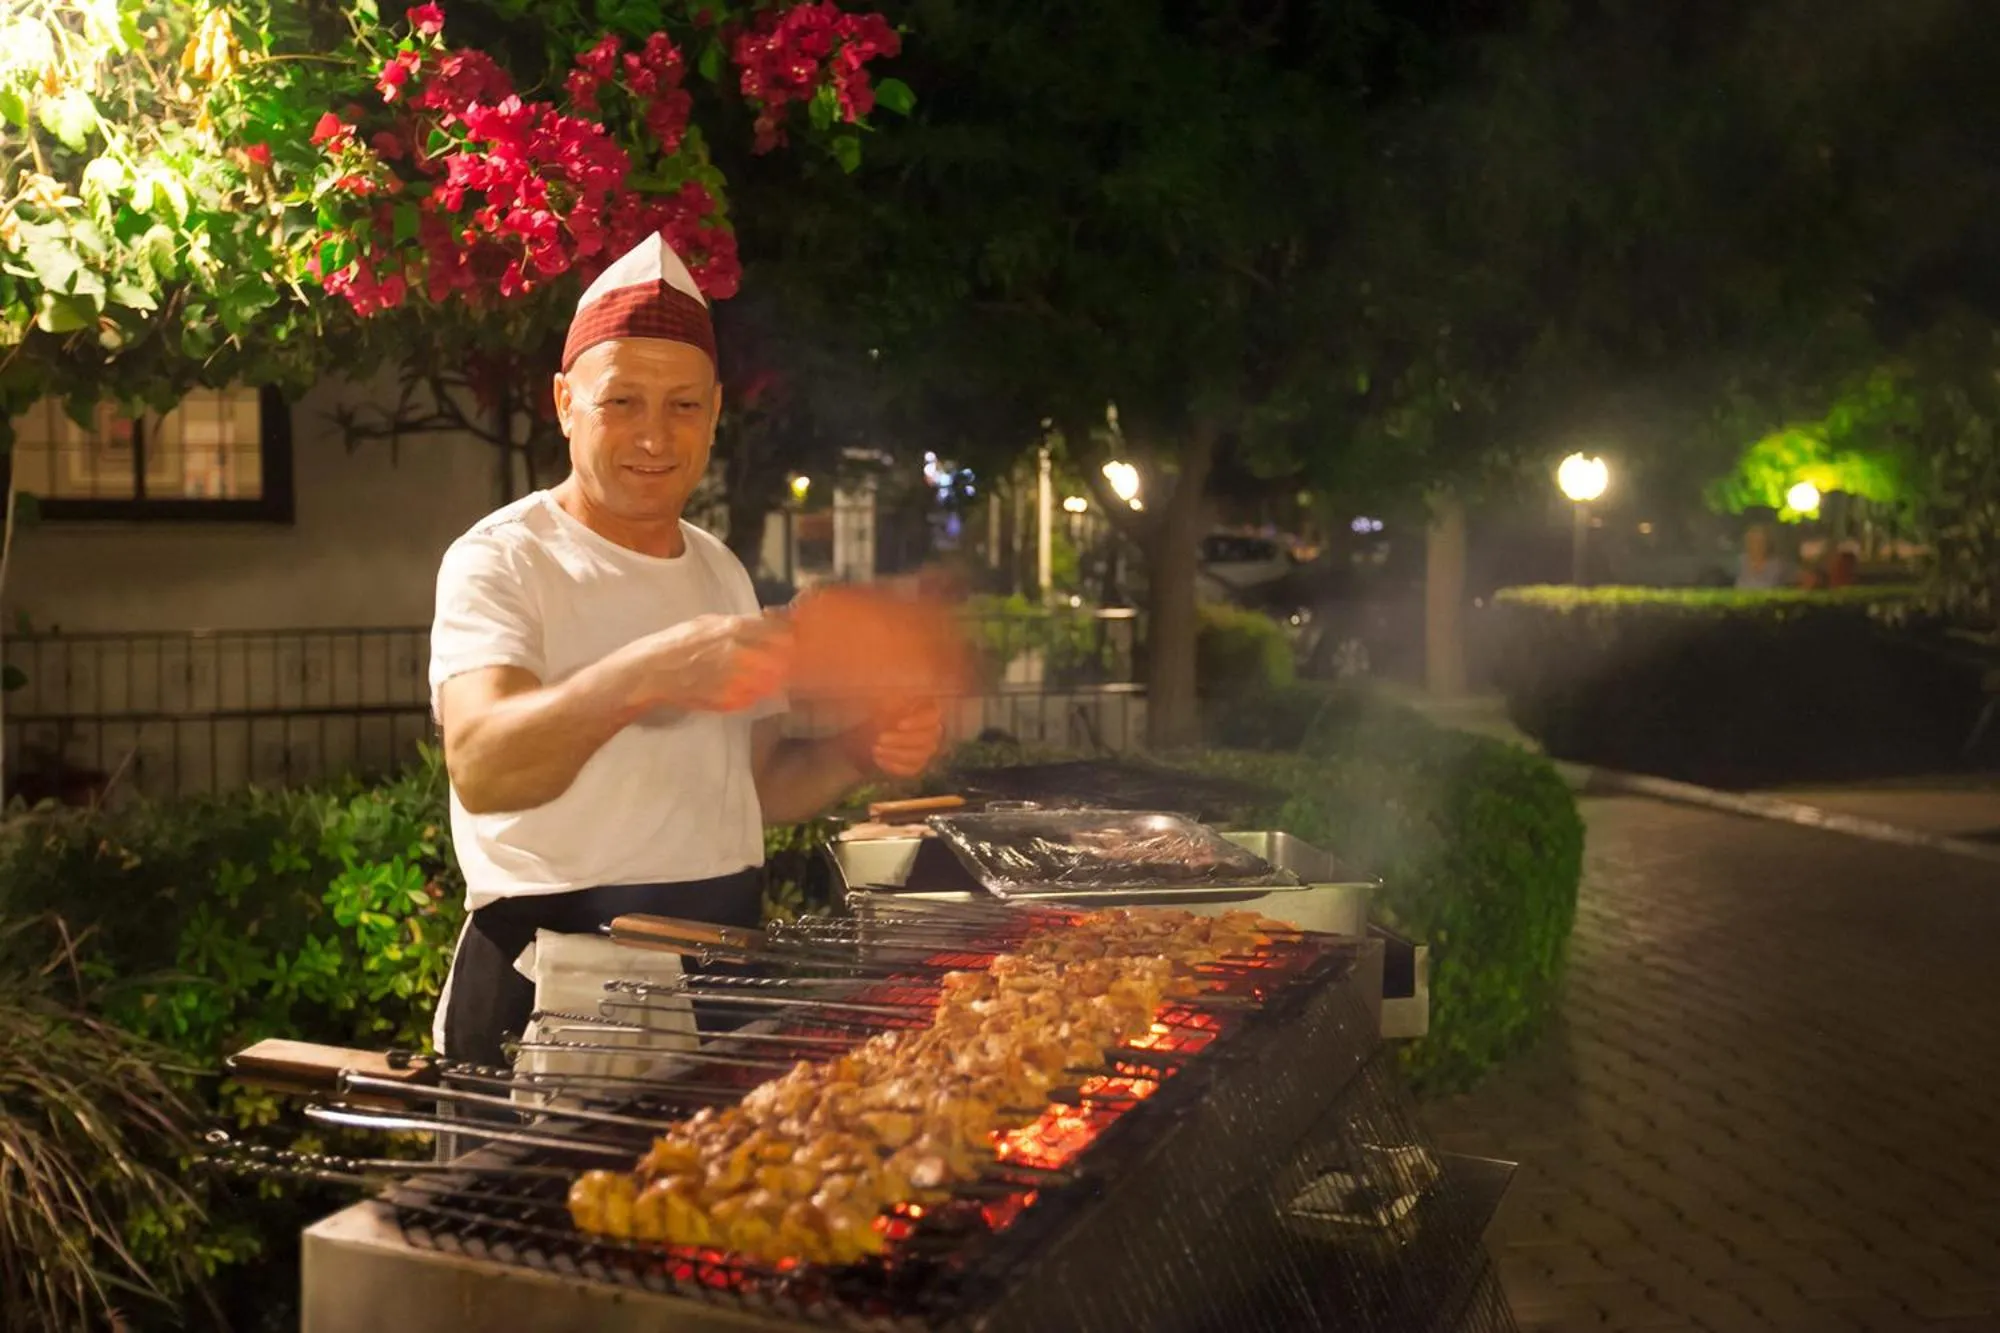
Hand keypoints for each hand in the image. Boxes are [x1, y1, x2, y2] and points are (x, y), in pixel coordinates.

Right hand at [617, 613, 792, 715]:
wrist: (652, 672)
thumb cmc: (678, 642)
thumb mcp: (709, 622)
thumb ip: (741, 623)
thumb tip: (770, 621)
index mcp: (734, 628)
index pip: (781, 631)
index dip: (788, 636)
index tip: (789, 640)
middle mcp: (739, 652)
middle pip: (783, 658)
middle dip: (784, 658)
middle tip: (780, 660)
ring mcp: (735, 679)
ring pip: (773, 681)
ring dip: (772, 678)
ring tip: (761, 675)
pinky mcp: (730, 700)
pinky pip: (755, 698)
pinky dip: (755, 694)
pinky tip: (745, 688)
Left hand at [842, 699, 944, 777]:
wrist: (870, 731)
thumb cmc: (880, 710)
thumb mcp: (884, 701)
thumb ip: (894, 702)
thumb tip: (899, 701)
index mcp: (927, 710)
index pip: (932, 716)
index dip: (918, 722)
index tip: (899, 725)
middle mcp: (933, 731)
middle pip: (925, 739)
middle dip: (901, 740)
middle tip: (880, 738)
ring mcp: (926, 750)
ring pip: (918, 756)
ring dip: (895, 753)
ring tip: (875, 749)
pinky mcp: (917, 765)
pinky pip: (910, 769)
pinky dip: (894, 766)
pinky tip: (878, 759)